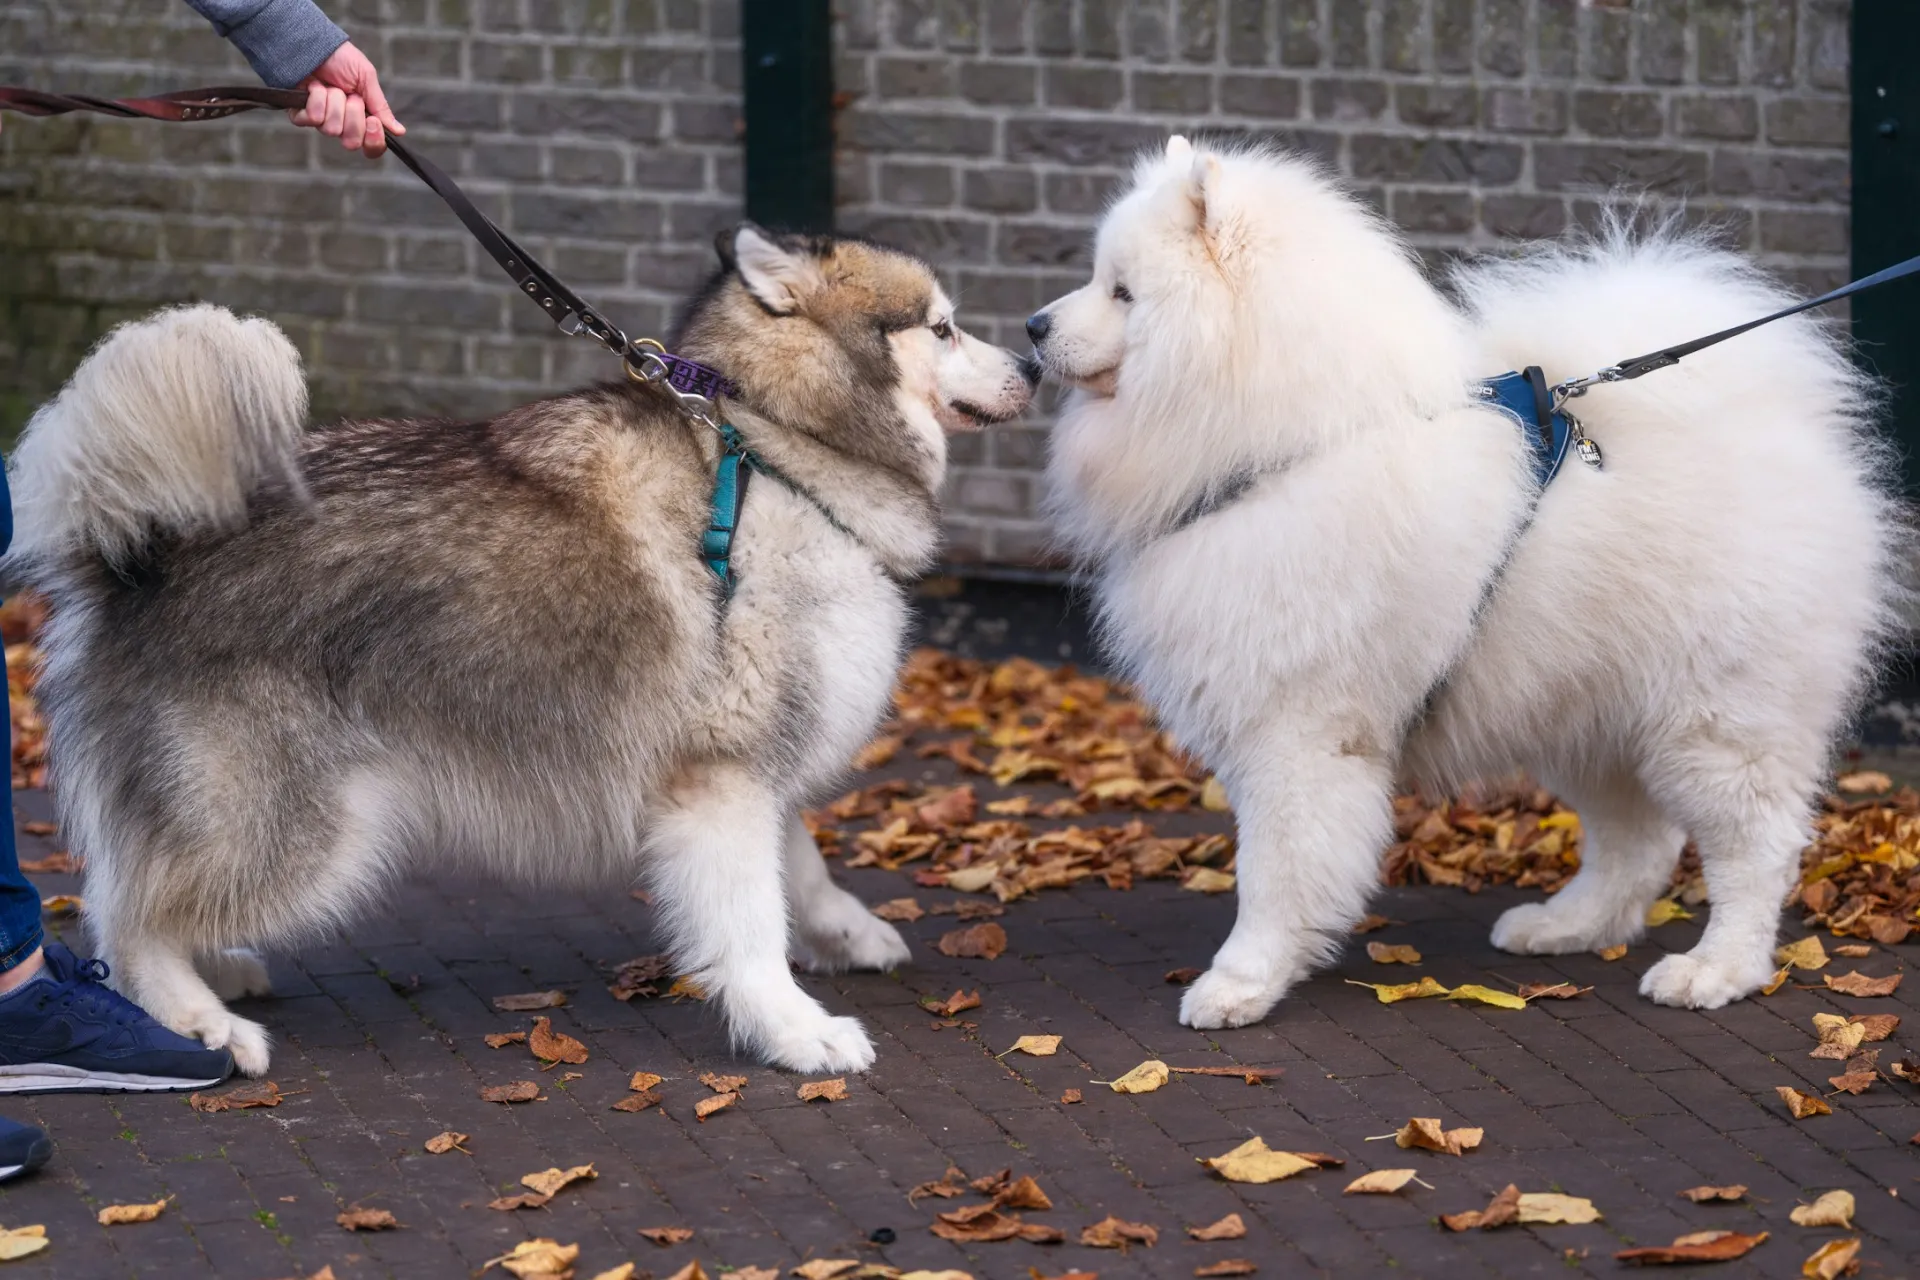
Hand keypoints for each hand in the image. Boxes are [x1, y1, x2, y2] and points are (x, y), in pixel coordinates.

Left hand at [289, 41, 403, 158]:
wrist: (315, 44)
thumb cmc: (341, 58)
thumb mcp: (367, 79)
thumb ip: (381, 107)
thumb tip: (400, 131)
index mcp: (362, 120)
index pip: (372, 148)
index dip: (374, 141)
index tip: (373, 121)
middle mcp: (342, 125)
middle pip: (352, 142)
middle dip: (353, 116)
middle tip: (350, 96)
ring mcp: (322, 122)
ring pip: (332, 129)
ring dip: (334, 102)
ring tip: (331, 86)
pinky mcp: (301, 116)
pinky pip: (312, 119)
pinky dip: (317, 99)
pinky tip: (315, 87)